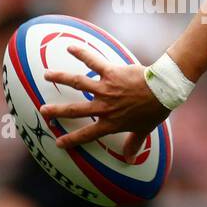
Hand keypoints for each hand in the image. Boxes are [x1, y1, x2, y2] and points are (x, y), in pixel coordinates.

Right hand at [41, 43, 169, 155]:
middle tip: (43, 111)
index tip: (58, 142)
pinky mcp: (110, 73)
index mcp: (111, 122)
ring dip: (60, 78)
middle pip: (75, 110)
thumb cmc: (155, 110)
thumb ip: (134, 143)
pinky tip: (70, 47)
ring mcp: (105, 89)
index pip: (88, 134)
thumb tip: (131, 159)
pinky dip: (81, 53)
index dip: (72, 140)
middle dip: (57, 111)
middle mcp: (104, 107)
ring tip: (46, 74)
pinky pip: (93, 61)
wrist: (164, 90)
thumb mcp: (144, 129)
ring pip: (77, 83)